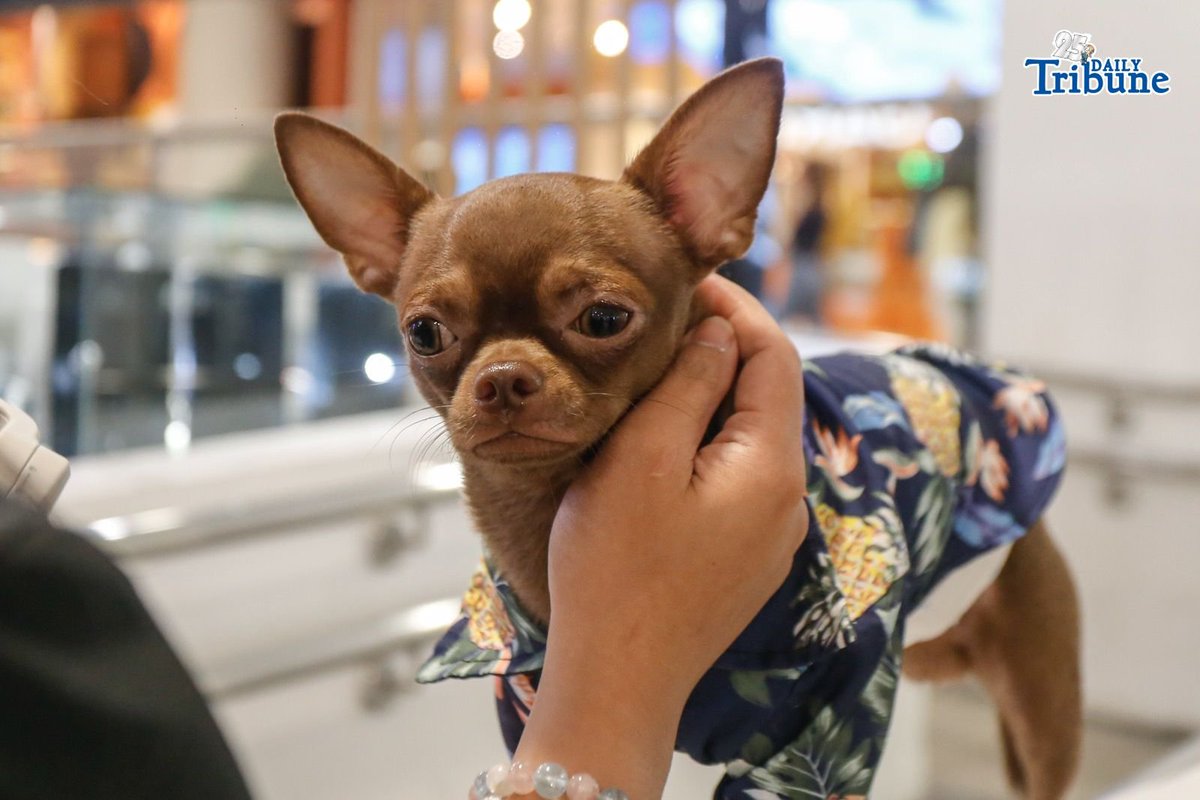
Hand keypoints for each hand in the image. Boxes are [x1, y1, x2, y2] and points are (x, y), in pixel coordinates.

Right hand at [512, 276, 808, 798]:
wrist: (616, 682)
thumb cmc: (617, 569)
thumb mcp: (642, 458)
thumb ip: (687, 385)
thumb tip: (718, 333)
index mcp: (771, 467)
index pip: (774, 356)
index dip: (736, 308)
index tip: (686, 281)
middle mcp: (786, 500)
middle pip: (766, 396)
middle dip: (720, 350)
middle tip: (657, 321)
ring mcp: (767, 537)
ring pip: (748, 438)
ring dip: (708, 398)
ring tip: (648, 375)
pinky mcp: (741, 561)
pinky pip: (734, 480)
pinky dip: (703, 444)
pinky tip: (656, 443)